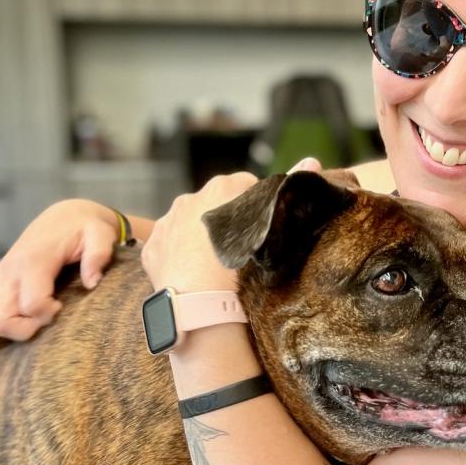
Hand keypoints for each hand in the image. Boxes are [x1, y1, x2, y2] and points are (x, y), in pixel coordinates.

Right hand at [0, 199, 120, 340]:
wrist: (63, 217)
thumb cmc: (84, 228)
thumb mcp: (100, 233)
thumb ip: (99, 254)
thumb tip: (92, 283)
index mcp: (34, 260)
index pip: (31, 304)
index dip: (48, 314)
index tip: (62, 306)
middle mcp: (9, 270)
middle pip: (0, 319)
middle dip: (25, 329)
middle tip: (46, 316)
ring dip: (6, 327)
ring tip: (31, 316)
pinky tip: (13, 312)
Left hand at [141, 159, 321, 291]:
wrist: (204, 303)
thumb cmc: (244, 264)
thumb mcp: (270, 224)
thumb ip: (290, 185)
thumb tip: (313, 161)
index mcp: (221, 187)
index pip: (245, 187)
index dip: (255, 208)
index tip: (260, 230)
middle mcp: (190, 198)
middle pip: (215, 205)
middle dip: (225, 221)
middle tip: (238, 252)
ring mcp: (167, 222)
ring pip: (188, 224)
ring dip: (199, 237)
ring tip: (213, 266)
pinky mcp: (152, 247)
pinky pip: (167, 246)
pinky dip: (177, 257)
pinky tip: (191, 275)